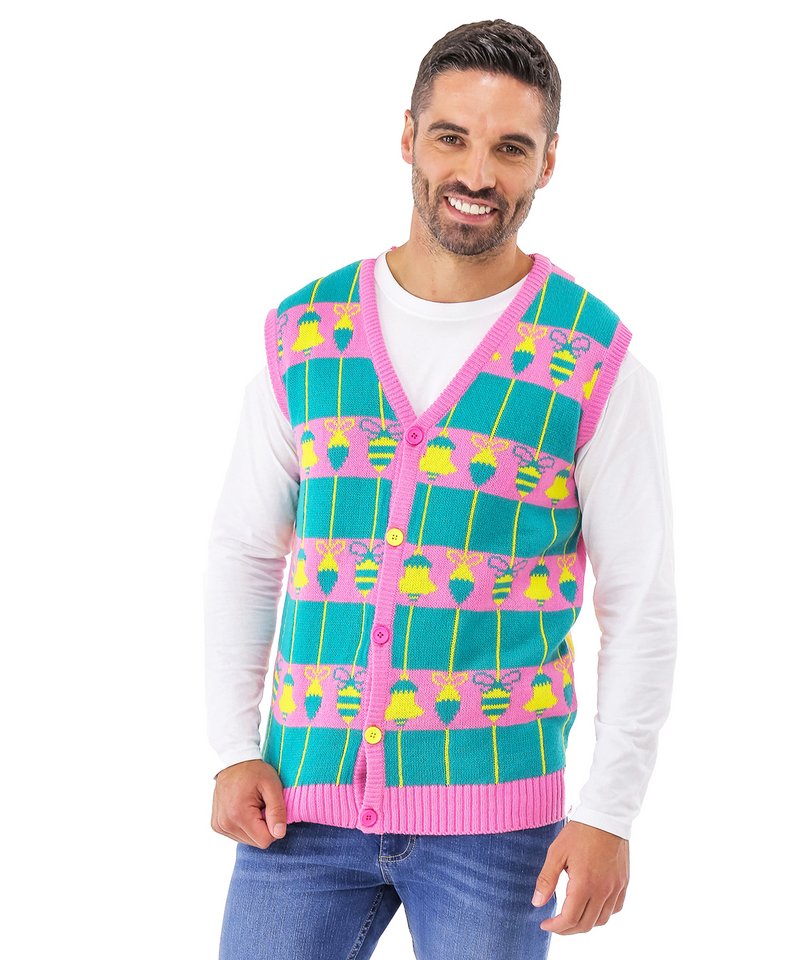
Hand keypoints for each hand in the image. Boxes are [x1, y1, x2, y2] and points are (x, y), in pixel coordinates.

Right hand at [211, 759, 287, 848]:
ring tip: (252, 805)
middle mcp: (225, 824)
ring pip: (247, 840)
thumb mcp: (272, 786)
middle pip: (255, 842)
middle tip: (261, 805)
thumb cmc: (255, 771)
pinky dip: (244, 825)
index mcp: (238, 815)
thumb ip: (277, 811)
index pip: (264, 840)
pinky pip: (237, 835)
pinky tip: (244, 808)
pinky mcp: (216, 825)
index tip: (270, 809)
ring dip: (254, 826)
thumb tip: (279, 834)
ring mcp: (219, 826)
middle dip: (263, 826)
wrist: (234, 761)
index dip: (274, 826)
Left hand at [532, 819, 628, 933]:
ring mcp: (616, 888)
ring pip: (602, 920)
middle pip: (586, 925)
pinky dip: (602, 914)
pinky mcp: (623, 882)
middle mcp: (603, 891)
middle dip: (567, 929)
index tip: (545, 924)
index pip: (570, 919)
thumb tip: (537, 903)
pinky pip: (615, 909)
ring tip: (571, 917)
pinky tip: (591, 906)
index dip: (556, 927)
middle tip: (555, 925)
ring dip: (585, 924)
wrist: (606, 815)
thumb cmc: (579, 831)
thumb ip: (546, 880)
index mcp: (584, 884)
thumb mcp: (556, 852)